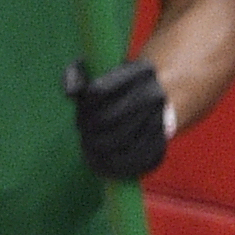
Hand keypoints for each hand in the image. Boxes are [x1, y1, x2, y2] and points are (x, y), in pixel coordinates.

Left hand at [64, 60, 171, 179]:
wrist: (159, 97)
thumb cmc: (118, 83)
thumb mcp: (97, 68)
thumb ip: (75, 75)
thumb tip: (69, 94)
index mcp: (140, 71)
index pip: (99, 91)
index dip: (84, 105)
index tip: (81, 109)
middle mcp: (155, 95)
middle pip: (107, 119)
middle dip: (88, 129)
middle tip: (84, 133)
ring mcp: (162, 119)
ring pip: (122, 143)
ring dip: (99, 150)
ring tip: (90, 150)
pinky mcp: (165, 143)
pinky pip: (140, 160)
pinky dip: (119, 166)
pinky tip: (104, 164)